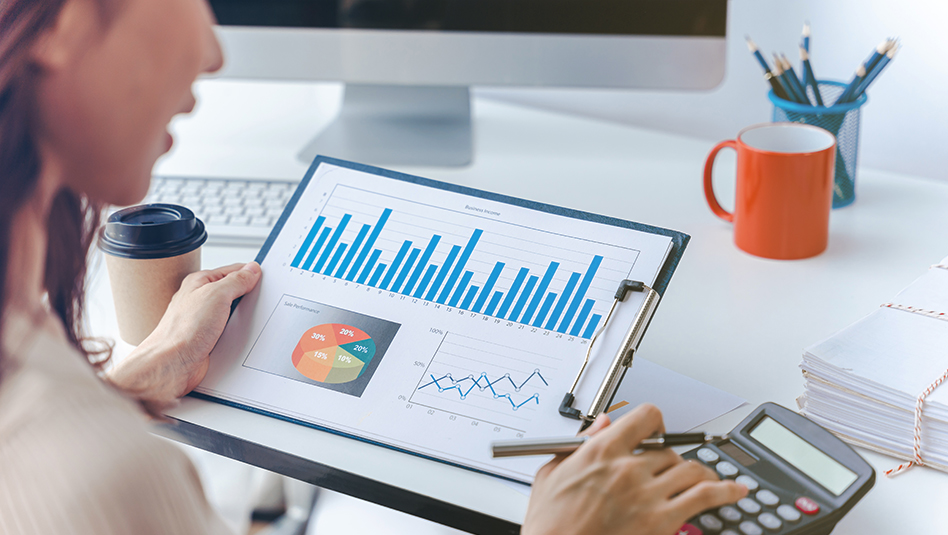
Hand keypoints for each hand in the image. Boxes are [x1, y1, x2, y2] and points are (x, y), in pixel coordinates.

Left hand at [107, 262, 261, 406]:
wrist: (171, 365)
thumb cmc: (182, 331)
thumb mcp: (216, 295)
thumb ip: (236, 281)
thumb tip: (251, 270)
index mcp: (200, 283)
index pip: (233, 271)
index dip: (251, 274)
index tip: (266, 280)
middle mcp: (201, 301)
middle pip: (235, 293)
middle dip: (249, 299)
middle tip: (261, 301)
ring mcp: (205, 321)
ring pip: (235, 315)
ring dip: (244, 320)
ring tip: (249, 321)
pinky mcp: (209, 340)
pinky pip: (232, 333)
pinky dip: (239, 336)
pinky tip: (242, 338)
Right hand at [523, 404, 746, 534]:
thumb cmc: (550, 524)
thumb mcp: (552, 473)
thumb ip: (581, 444)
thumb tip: (601, 425)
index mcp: (601, 451)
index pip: (645, 417)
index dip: (655, 423)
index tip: (658, 432)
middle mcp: (628, 468)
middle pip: (668, 450)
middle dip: (671, 461)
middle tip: (669, 471)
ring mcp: (647, 494)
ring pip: (691, 470)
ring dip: (699, 474)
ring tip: (704, 479)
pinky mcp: (661, 521)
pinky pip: (705, 496)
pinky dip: (726, 491)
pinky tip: (735, 491)